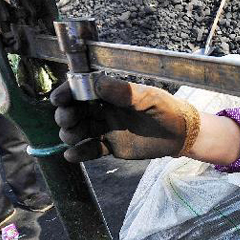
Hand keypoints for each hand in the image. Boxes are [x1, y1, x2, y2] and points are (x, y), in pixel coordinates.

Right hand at [49, 74, 193, 162]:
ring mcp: (106, 129)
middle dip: (66, 115)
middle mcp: (104, 110)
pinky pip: (90, 149)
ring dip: (69, 133)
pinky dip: (79, 153)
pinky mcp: (110, 147)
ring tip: (72, 137)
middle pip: (75, 111)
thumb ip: (123, 92)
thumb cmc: (166, 109)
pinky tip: (72, 155)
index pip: (81, 90)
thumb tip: (96, 83)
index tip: (58, 99)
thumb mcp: (147, 97)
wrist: (180, 134)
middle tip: (67, 120)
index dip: (67, 93)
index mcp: (111, 94)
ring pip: (79, 130)